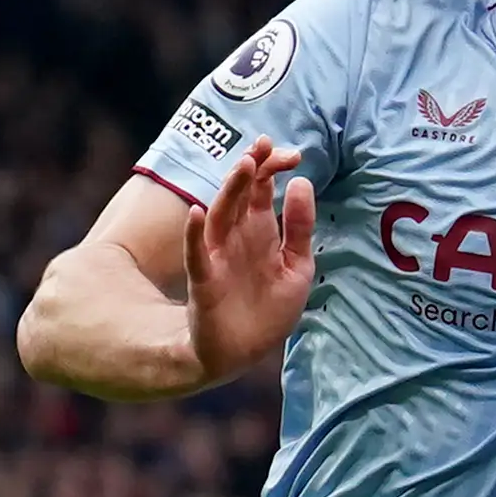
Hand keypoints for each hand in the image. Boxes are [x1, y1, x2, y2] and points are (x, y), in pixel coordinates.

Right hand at [183, 139, 315, 377]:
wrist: (241, 352)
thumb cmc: (267, 311)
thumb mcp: (297, 268)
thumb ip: (299, 228)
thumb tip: (301, 182)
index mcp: (257, 232)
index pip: (260, 191)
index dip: (270, 169)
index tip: (288, 150)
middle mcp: (235, 238)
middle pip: (240, 196)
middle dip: (251, 170)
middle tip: (262, 144)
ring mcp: (217, 256)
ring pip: (220, 215)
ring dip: (230, 190)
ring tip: (243, 166)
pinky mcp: (204, 280)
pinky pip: (196, 253)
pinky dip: (194, 234)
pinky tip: (196, 213)